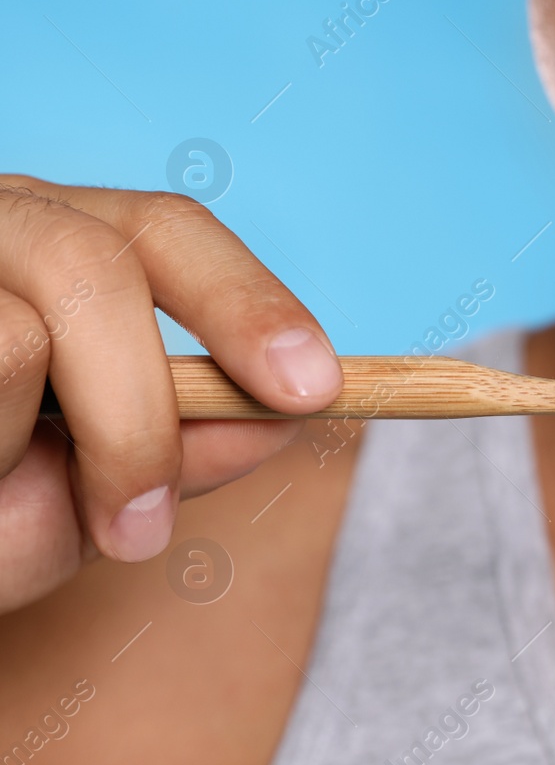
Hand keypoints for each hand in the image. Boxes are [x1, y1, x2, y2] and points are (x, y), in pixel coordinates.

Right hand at [0, 175, 342, 612]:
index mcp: (54, 243)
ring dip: (20, 460)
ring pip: (13, 337)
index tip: (314, 391)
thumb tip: (285, 415)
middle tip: (137, 532)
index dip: (247, 302)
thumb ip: (182, 444)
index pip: (165, 231)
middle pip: (97, 268)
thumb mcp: (86, 489)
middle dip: (139, 418)